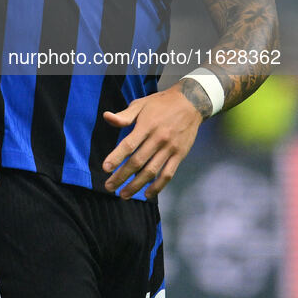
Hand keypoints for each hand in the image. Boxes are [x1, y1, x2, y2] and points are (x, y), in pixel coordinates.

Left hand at [101, 84, 201, 198]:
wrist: (191, 102)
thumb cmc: (161, 104)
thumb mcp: (141, 104)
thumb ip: (124, 115)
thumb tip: (106, 117)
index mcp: (146, 125)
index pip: (129, 144)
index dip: (116, 157)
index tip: (105, 168)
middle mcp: (158, 138)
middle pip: (138, 162)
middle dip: (121, 176)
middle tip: (109, 186)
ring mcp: (170, 148)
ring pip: (151, 171)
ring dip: (136, 185)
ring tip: (123, 195)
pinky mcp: (180, 155)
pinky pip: (168, 174)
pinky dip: (158, 186)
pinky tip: (147, 194)